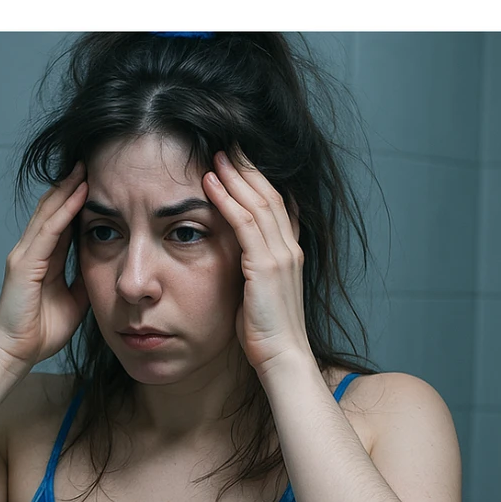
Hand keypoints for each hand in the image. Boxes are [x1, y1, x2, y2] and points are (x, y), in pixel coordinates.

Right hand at [0, 163, 89, 369]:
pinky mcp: (24, 264)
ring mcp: (24, 255)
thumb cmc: (42, 331)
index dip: (75, 201)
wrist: (17, 352)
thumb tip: (104, 264)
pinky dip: (64, 211)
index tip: (97, 183)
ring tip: (85, 169)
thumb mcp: (74, 300)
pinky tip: (78, 194)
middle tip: (90, 162)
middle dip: (70, 186)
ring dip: (67, 190)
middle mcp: (30, 251)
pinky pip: (48, 231)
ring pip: (48, 213)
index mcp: (42, 260)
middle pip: (51, 209)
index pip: (59, 221)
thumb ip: (83, 279)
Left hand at [201, 151, 310, 374]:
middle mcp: (289, 249)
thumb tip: (237, 261)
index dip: (259, 180)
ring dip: (235, 177)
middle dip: (247, 168)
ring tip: (215, 155)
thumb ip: (253, 271)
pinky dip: (227, 200)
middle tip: (226, 144)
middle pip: (270, 195)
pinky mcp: (266, 266)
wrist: (282, 357)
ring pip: (258, 203)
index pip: (278, 205)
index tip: (240, 160)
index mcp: (290, 254)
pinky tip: (210, 185)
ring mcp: (281, 256)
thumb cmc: (266, 334)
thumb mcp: (260, 295)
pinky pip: (244, 224)